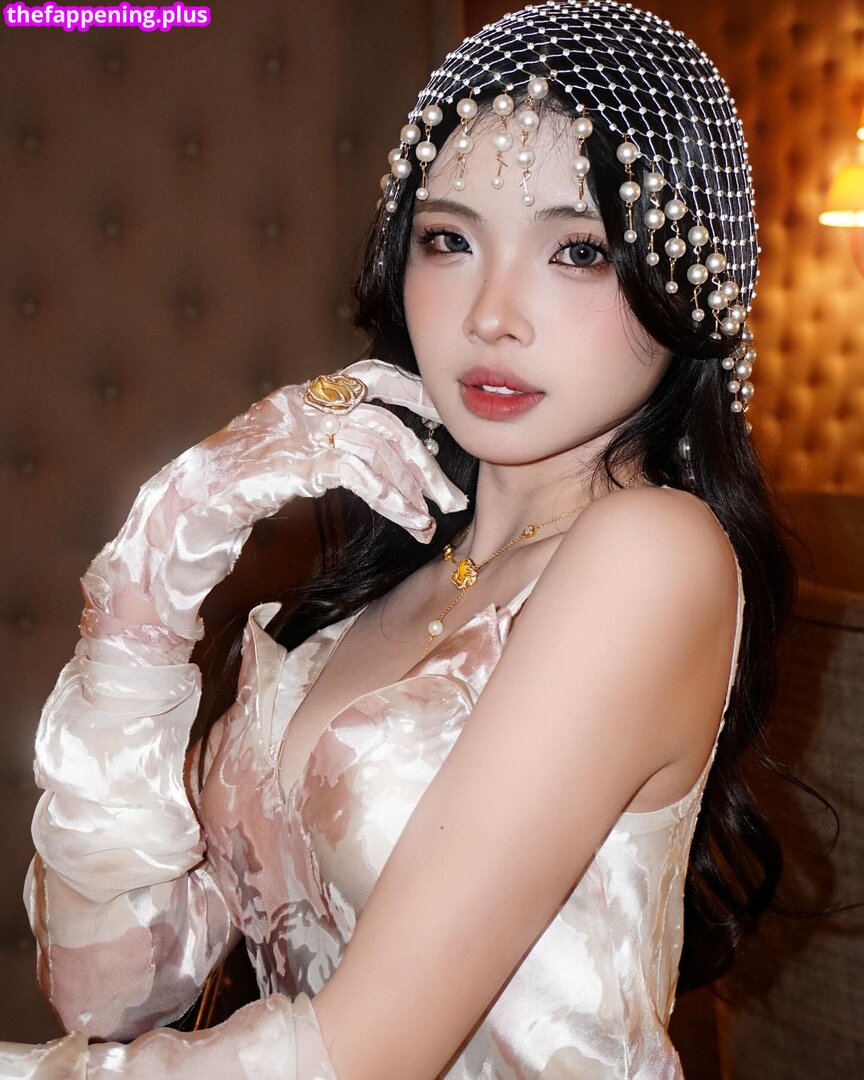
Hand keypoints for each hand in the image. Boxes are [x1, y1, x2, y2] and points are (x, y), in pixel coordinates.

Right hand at [82, 359, 469, 642]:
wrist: (175, 518)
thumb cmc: (228, 499)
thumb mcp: (286, 462)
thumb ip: (327, 450)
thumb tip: (381, 458)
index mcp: (301, 398)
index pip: (372, 378)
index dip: (415, 396)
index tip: (444, 426)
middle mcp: (300, 404)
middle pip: (385, 418)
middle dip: (425, 460)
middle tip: (453, 496)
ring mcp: (294, 430)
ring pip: (377, 444)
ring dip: (413, 486)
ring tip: (432, 520)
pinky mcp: (290, 461)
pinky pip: (358, 473)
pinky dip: (392, 498)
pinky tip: (410, 521)